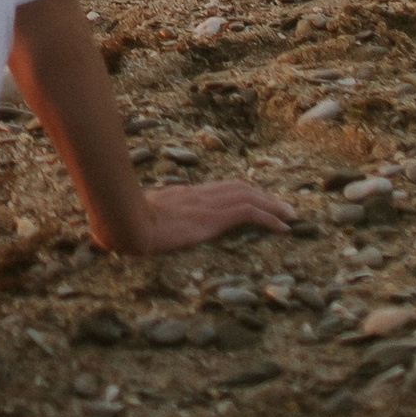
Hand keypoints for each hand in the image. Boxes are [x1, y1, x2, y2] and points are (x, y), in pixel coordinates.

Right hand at [117, 178, 293, 251]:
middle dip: (264, 197)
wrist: (125, 222)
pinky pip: (248, 212)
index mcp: (184, 197)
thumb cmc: (124, 223)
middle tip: (285, 207)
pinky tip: (283, 228)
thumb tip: (141, 228)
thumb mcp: (142, 219)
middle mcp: (199, 196)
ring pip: (248, 196)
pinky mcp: (212, 218)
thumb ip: (150, 219)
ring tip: (291, 216)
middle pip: (239, 188)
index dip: (242, 193)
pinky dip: (269, 217)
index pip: (220, 189)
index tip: (258, 201)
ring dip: (273, 205)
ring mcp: (206, 205)